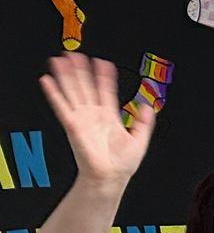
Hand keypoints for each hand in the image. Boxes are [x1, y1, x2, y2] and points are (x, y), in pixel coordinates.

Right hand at [39, 54, 153, 188]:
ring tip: (60, 60)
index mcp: (109, 117)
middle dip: (81, 70)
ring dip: (66, 76)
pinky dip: (54, 94)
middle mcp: (94, 115)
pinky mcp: (73, 125)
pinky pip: (61, 106)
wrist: (111, 178)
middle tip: (75, 53)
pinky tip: (47, 80)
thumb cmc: (122, 164)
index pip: (105, 91)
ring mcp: (82, 119)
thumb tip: (147, 106)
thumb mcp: (140, 140)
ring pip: (73, 92)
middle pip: (86, 87)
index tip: (103, 62)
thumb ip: (144, 122)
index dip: (104, 76)